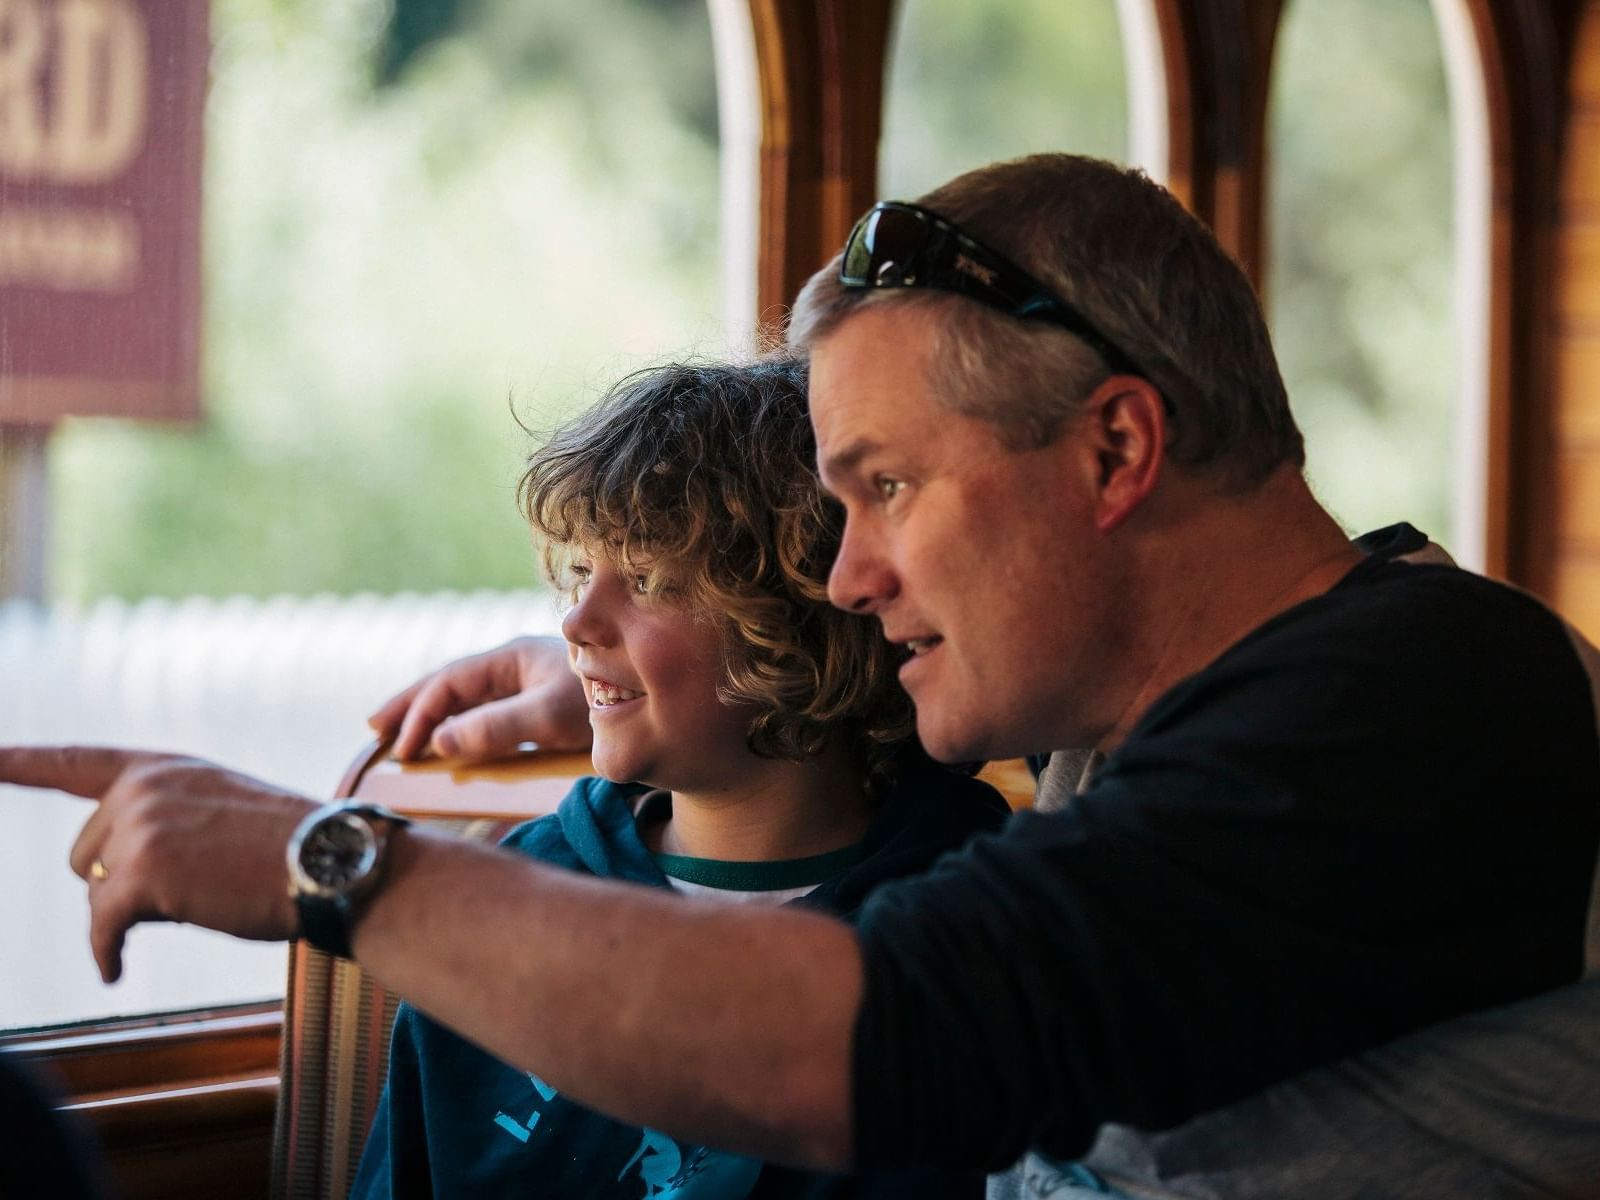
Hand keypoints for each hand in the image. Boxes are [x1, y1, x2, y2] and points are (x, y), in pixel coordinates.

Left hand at [0, 746, 315, 982]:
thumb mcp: (218, 807)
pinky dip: (107, 952)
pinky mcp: (141, 874)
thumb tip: (107, 882)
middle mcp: (142, 789)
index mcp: (161, 768)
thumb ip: (163, 818)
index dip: (19, 761)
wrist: (327, 862)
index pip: (74, 761)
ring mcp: (139, 828)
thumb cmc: (286, 846)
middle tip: (188, 885)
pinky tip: (115, 969)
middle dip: (121, 881)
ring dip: (131, 912)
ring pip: (96, 893)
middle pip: (85, 856)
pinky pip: (102, 928)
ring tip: (195, 904)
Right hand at [368, 635, 591, 761]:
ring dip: (434, 716)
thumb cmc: (605, 698)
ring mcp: (527, 687)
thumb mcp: (547, 715)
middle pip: (449, 684)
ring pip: (468, 699)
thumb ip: (495, 727)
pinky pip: (490, 714)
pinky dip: (464, 727)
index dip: (420, 715)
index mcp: (509, 660)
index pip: (449, 684)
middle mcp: (513, 669)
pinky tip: (457, 741)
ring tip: (403, 735)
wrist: (657, 697)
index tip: (403, 751)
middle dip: (412, 704)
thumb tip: (440, 742)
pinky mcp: (542, 707)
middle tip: (374, 727)